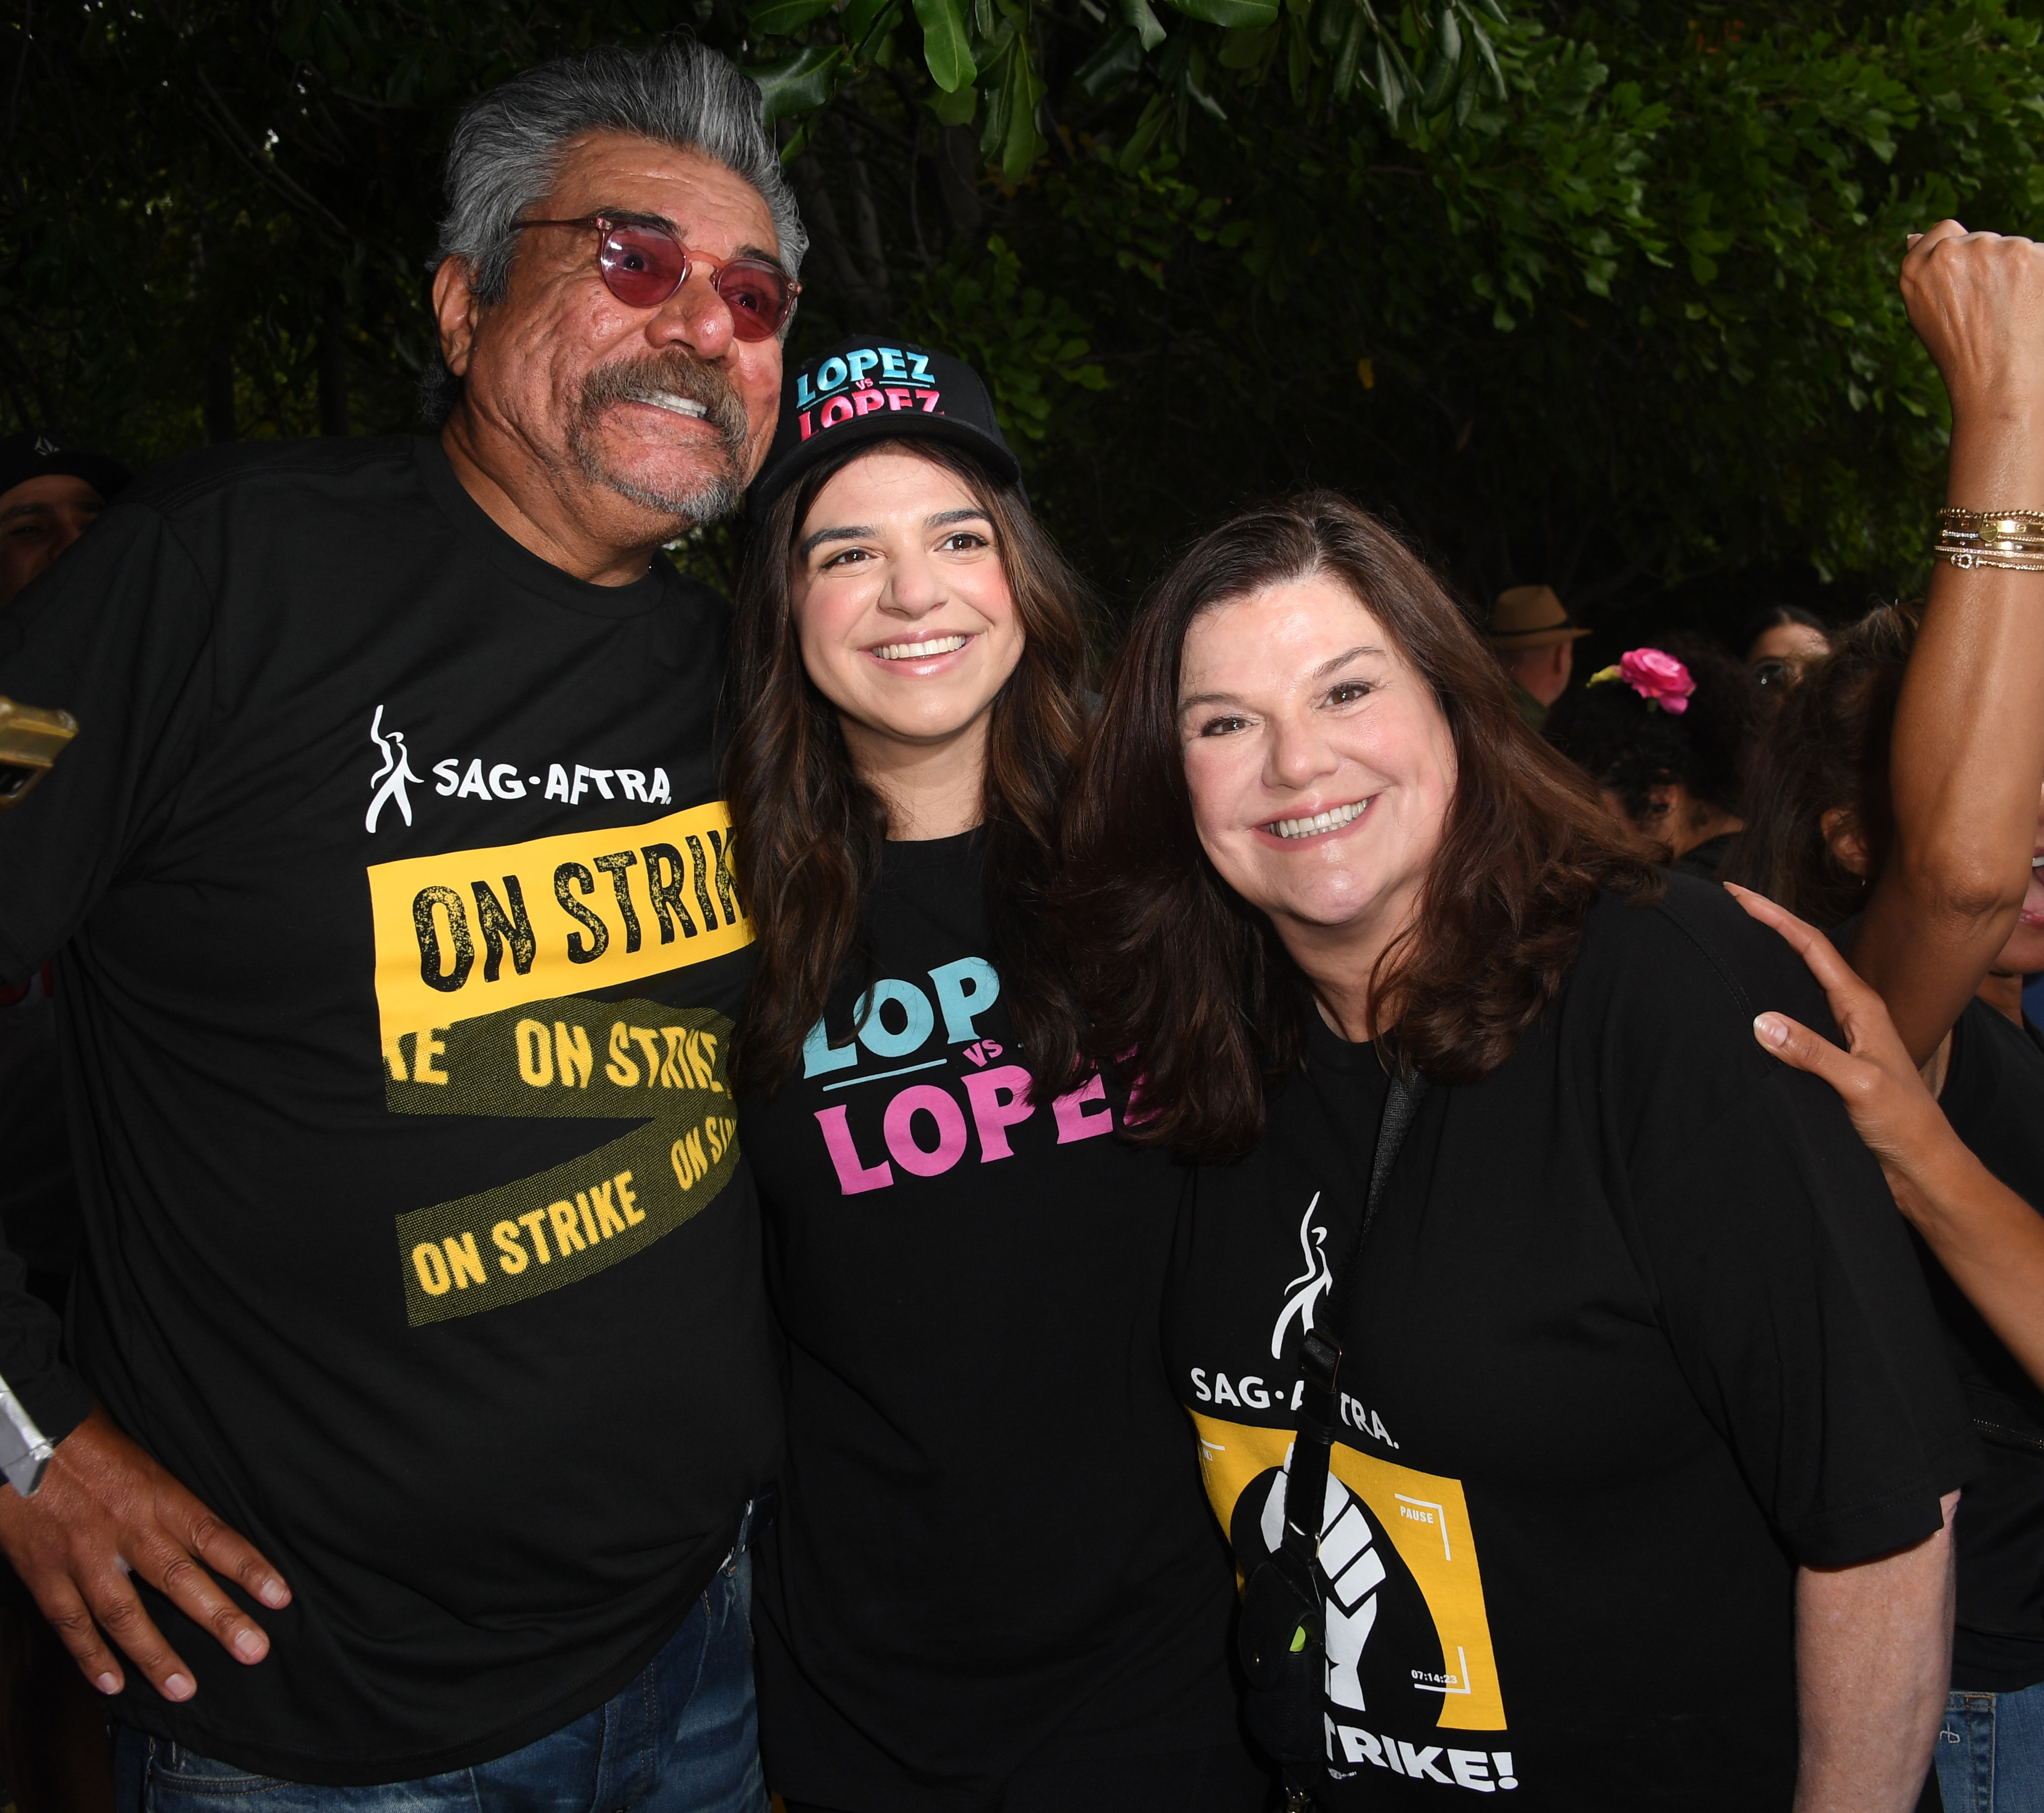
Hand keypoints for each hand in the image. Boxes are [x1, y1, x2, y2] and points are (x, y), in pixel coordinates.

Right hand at [0, 1405, 289, 1701]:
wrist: (24, 1434)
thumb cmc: (90, 1444)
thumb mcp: (144, 1463)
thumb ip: (170, 1505)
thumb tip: (206, 1542)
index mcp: (159, 1496)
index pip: (215, 1537)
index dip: (249, 1568)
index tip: (279, 1597)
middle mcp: (127, 1528)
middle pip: (180, 1579)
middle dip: (219, 1619)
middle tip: (253, 1649)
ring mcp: (83, 1555)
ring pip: (124, 1613)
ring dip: (155, 1655)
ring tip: (183, 1689)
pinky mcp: (44, 1571)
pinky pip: (70, 1622)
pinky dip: (89, 1656)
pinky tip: (111, 1682)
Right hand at [1726, 885, 1964, 1212]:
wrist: (1921, 1165)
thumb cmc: (1903, 1124)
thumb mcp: (1858, 1085)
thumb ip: (1812, 1052)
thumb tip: (1761, 1021)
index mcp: (1862, 1006)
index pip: (1812, 946)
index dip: (1775, 917)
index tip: (1739, 896)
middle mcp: (1851, 1012)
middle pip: (1804, 954)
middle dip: (1768, 925)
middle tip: (1729, 906)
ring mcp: (1842, 1033)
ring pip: (1799, 983)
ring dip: (1768, 958)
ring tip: (1733, 941)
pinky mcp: (1832, 1057)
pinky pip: (1795, 1015)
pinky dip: (1770, 996)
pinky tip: (1749, 1002)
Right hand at [1899, 219, 2043, 426]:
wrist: (1999, 384)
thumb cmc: (1961, 355)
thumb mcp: (1925, 314)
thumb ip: (1926, 272)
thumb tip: (1915, 237)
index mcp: (1918, 266)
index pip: (1945, 231)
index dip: (1961, 254)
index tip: (1969, 285)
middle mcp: (1953, 251)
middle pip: (1986, 242)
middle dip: (1993, 268)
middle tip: (1992, 312)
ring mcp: (1997, 249)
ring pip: (2017, 250)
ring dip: (2021, 273)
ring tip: (2014, 314)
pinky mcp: (2036, 255)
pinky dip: (2041, 279)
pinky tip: (2032, 307)